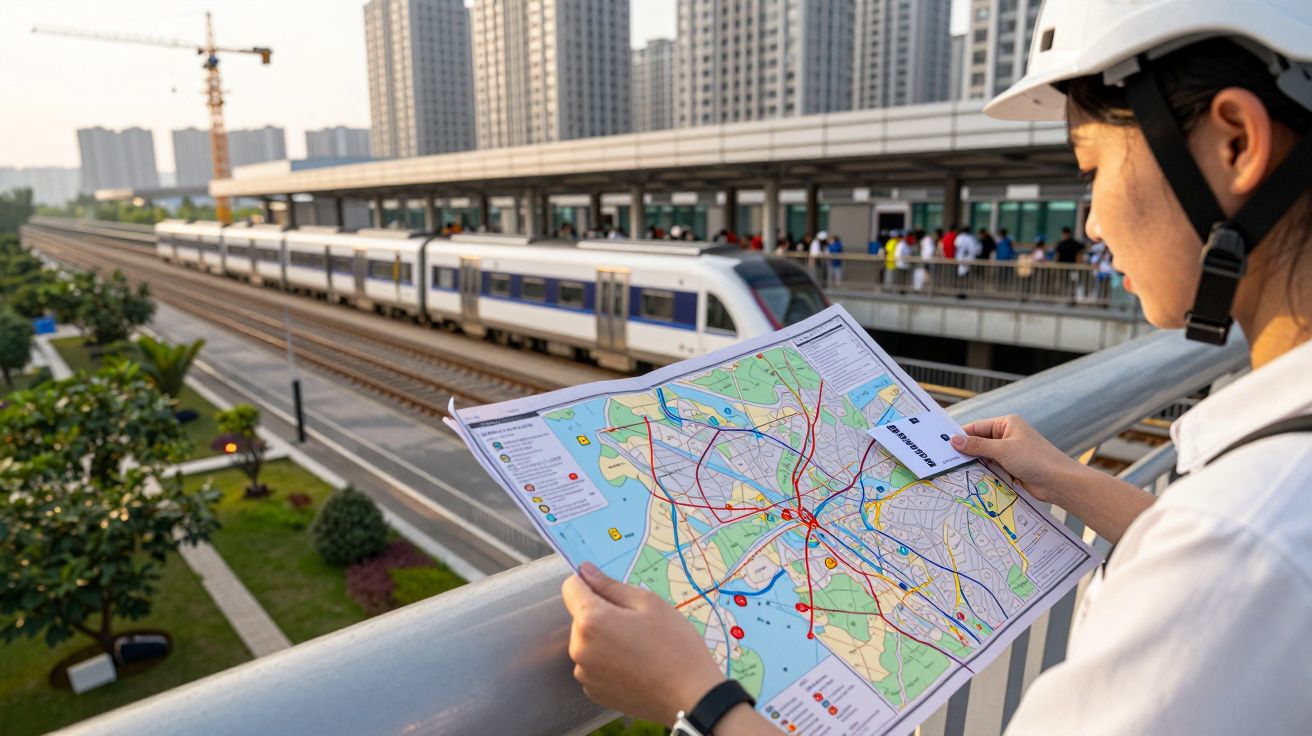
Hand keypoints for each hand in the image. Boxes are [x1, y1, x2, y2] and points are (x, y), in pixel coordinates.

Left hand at [562, 561, 723, 725]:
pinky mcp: (594, 691)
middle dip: (602, 613)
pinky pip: (594, 664)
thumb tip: (585, 571)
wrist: (690, 696)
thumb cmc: (674, 644)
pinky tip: (634, 666)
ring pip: (588, 641)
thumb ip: (610, 586)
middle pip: (581, 616)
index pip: (571, 587)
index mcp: (591, 621)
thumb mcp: (648, 603)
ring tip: (638, 647)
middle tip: (637, 624)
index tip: (612, 591)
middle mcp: (579, 648)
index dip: (590, 583)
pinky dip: (608, 661)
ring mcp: (585, 673)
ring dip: (604, 638)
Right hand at [950, 414, 1085, 504]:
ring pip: (985, 457)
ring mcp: (1010, 453)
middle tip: (946, 460)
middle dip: (967, 452)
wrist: (1059, 482)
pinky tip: (971, 479)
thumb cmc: (1035, 459)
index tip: (944, 444)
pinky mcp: (1012, 468)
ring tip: (954, 471)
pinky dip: (983, 474)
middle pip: (980, 443)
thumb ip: (977, 446)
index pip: (978, 427)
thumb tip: (954, 440)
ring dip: (975, 464)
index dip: (962, 435)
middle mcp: (1008, 436)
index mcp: (1007, 424)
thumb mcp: (1002, 450)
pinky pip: (992, 469)